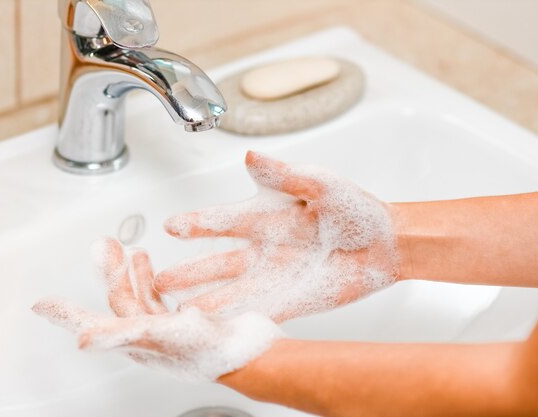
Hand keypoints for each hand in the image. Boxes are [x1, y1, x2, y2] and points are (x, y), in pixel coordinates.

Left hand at [33, 238, 281, 381]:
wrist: (249, 352)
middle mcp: (145, 339)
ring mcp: (165, 331)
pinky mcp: (185, 323)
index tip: (41, 304)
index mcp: (133, 343)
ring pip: (140, 297)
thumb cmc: (207, 350)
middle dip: (108, 271)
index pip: (90, 325)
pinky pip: (161, 299)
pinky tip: (154, 268)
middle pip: (118, 301)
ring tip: (129, 249)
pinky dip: (154, 281)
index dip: (64, 313)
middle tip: (102, 245)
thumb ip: (118, 335)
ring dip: (131, 273)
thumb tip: (80, 340)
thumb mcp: (159, 337)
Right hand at [156, 151, 397, 322]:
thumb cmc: (356, 211)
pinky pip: (255, 311)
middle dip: (188, 270)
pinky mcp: (290, 301)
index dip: (197, 223)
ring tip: (173, 308)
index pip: (223, 221)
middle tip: (156, 278)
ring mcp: (275, 278)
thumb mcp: (321, 184)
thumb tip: (250, 157)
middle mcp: (264, 250)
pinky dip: (233, 319)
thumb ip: (284, 175)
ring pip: (229, 292)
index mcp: (267, 219)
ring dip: (202, 300)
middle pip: (217, 263)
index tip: (171, 225)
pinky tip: (212, 326)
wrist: (387, 246)